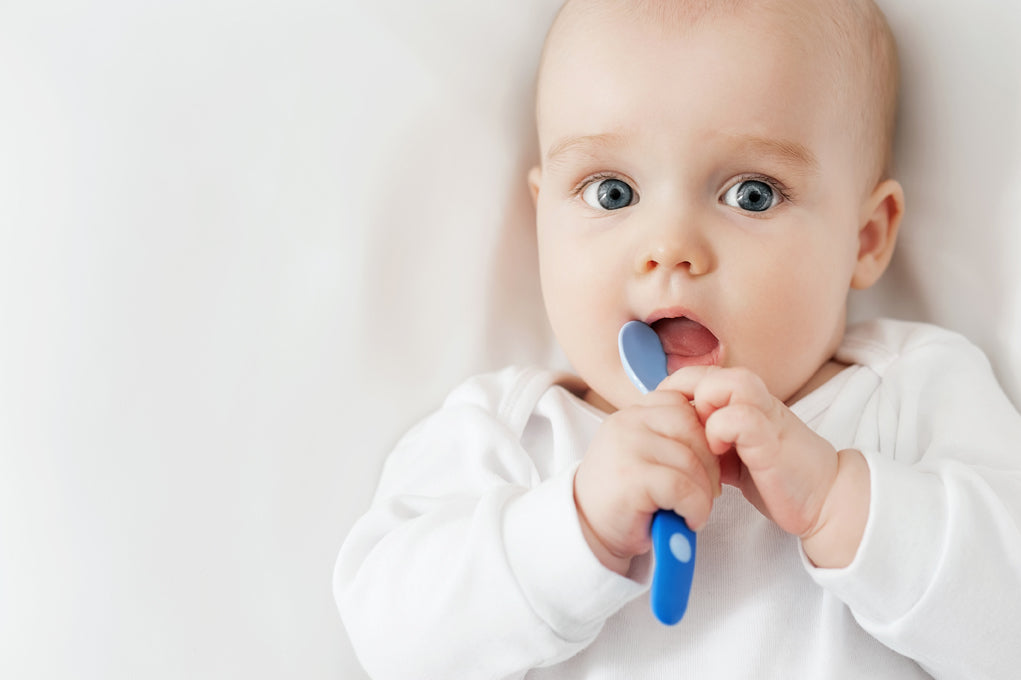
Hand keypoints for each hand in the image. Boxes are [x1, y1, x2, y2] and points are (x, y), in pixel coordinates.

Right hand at [574, 389, 719, 574]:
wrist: (589, 531)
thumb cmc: (625, 497)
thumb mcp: (646, 455)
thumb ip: (671, 437)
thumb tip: (717, 437)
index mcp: (632, 413)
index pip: (683, 405)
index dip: (703, 435)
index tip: (703, 464)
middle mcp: (626, 422)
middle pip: (693, 427)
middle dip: (711, 463)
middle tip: (708, 492)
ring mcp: (626, 447)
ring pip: (692, 460)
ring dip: (704, 492)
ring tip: (694, 510)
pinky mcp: (631, 478)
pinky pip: (684, 488)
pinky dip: (696, 509)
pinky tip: (688, 520)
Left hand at [663, 366, 869, 567]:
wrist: (825, 498)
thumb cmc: (777, 476)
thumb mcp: (734, 452)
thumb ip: (709, 438)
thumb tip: (671, 436)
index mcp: (744, 401)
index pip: (698, 375)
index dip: (674, 392)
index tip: (666, 420)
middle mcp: (756, 401)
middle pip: (707, 372)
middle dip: (684, 398)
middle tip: (682, 430)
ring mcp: (766, 416)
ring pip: (726, 382)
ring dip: (705, 408)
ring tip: (704, 439)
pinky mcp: (772, 440)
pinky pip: (739, 417)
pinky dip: (721, 432)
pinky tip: (720, 454)